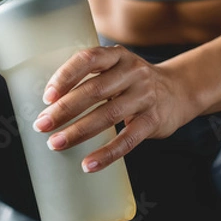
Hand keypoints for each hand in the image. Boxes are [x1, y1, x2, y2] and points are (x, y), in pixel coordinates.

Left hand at [32, 45, 196, 172]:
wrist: (179, 91)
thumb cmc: (133, 82)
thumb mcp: (116, 68)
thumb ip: (90, 77)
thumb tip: (49, 103)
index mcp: (117, 55)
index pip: (88, 59)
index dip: (65, 77)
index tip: (46, 96)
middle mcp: (132, 72)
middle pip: (94, 90)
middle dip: (64, 109)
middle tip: (41, 125)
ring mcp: (145, 96)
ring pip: (108, 115)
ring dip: (78, 131)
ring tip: (56, 143)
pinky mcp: (153, 120)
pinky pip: (128, 139)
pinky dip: (106, 154)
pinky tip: (88, 164)